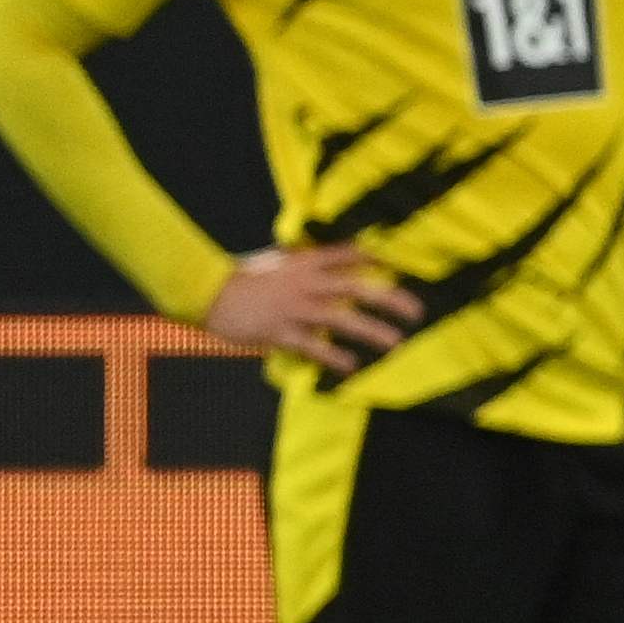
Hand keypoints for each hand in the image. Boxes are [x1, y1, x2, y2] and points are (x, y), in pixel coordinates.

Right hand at [202, 243, 415, 373]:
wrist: (207, 292)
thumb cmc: (245, 277)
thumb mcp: (279, 261)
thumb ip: (309, 262)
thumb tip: (337, 260)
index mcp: (305, 263)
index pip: (349, 256)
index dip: (378, 259)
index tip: (404, 267)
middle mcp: (305, 283)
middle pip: (356, 288)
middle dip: (390, 298)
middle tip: (416, 312)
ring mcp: (294, 308)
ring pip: (341, 318)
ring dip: (371, 330)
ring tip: (395, 342)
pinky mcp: (280, 332)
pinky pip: (313, 346)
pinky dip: (334, 357)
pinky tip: (351, 366)